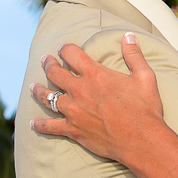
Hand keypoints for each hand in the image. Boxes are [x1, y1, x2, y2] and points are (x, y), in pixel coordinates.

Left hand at [30, 35, 164, 162]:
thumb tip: (129, 37)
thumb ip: (134, 56)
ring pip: (47, 97)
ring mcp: (73, 110)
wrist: (140, 140)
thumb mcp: (145, 77)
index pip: (72, 54)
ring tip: (33, 86)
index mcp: (95, 74)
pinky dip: (40, 125)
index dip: (66, 49)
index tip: (63, 49)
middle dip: (48, 64)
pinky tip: (33, 123)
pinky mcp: (72, 130)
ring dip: (38, 90)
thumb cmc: (145, 109)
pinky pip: (50, 126)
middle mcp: (79, 90)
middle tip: (45, 60)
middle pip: (55, 72)